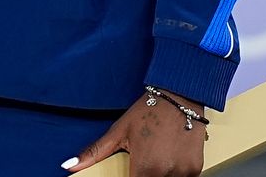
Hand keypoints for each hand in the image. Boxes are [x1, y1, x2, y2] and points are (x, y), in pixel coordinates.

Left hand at [64, 89, 205, 175]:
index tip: (129, 172)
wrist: (179, 97)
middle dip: (143, 175)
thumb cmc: (148, 112)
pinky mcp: (196, 169)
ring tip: (155, 156)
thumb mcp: (118, 132)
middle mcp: (167, 173)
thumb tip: (69, 165)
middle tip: (141, 161)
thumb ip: (95, 153)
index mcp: (146, 167)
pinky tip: (167, 156)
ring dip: (159, 174)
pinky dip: (174, 173)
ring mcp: (184, 172)